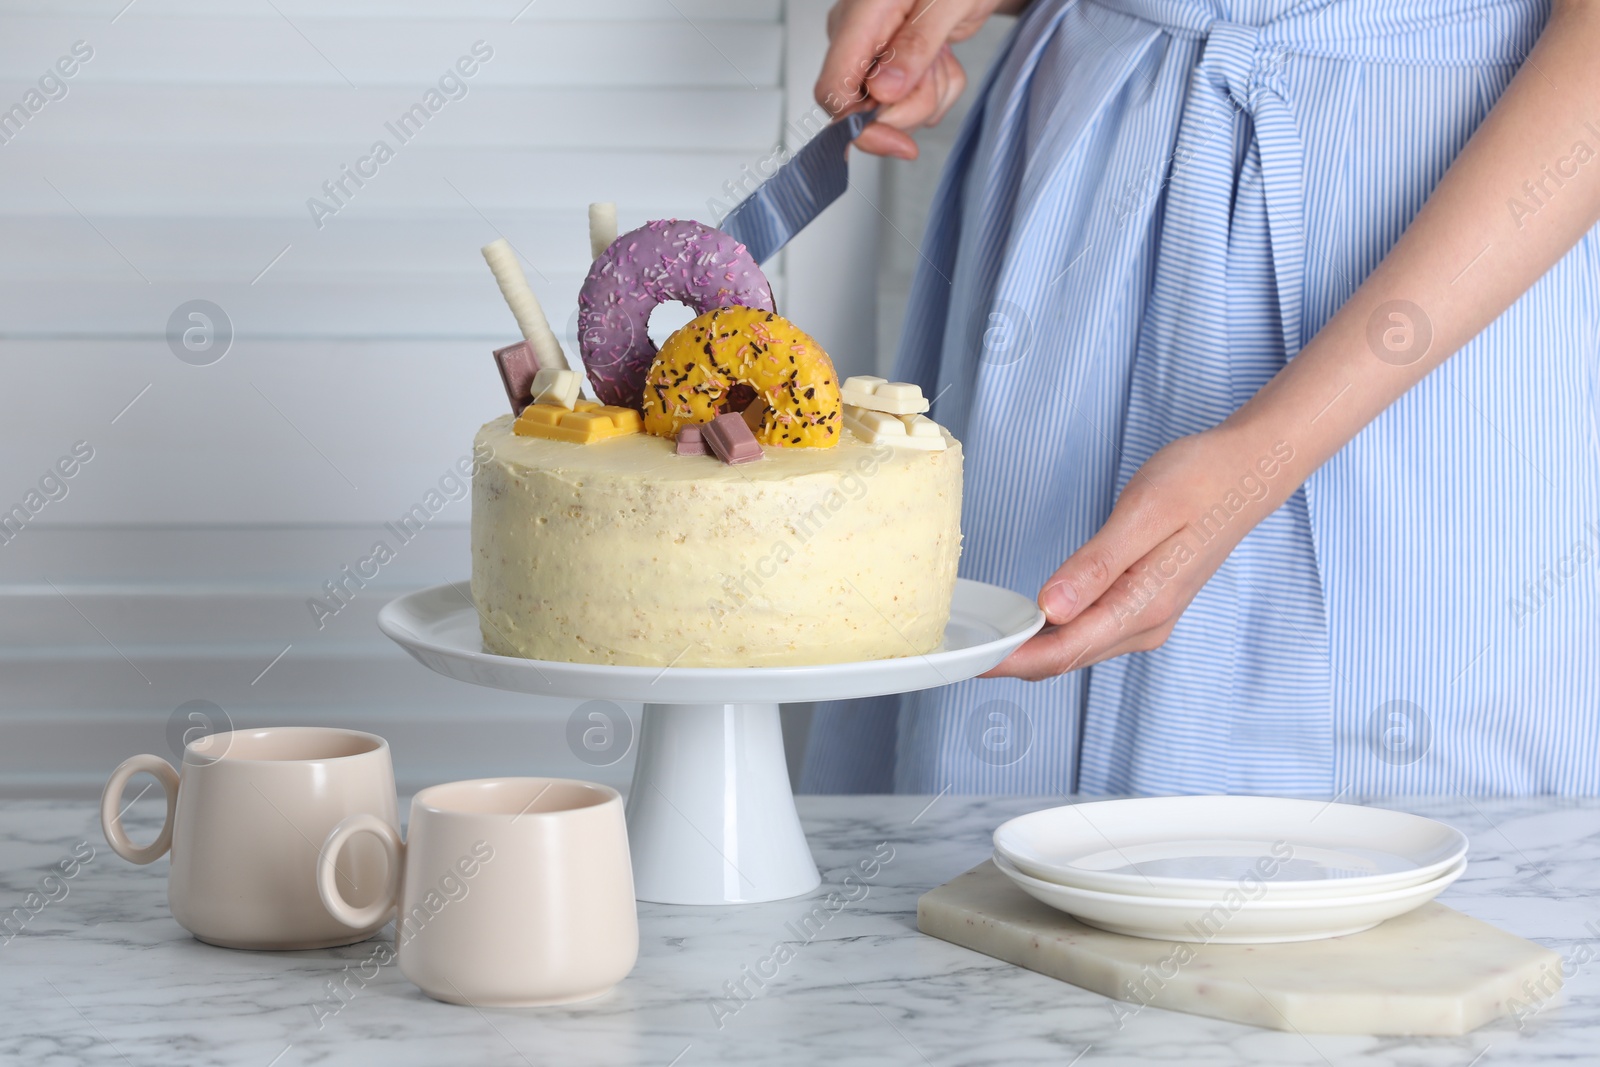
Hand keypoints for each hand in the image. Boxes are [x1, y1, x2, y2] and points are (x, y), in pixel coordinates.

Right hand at [814, 0, 1016, 159]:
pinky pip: (911, 102)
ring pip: (892, 111)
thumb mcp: (949, 2)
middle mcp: (855, 38)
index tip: (900, 142)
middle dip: (912, 104)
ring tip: (942, 53)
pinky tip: (940, 57)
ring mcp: (871, 53)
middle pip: (866, 110)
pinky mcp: (889, 65)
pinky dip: (935, 88)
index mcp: (858, 17)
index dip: (861, 128)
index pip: (833, 92)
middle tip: (938, 65)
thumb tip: (882, 91)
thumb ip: (916, 45)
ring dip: (929, 93)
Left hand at [984, 426, 1304, 680]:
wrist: (1248, 471)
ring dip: (1032, 652)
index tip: (969, 659)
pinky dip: (1055, 636)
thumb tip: (1051, 609)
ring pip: (1077, 651)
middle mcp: (1146, 624)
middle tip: (960, 652)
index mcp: (1144, 605)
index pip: (1064, 652)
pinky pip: (1090, 634)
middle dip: (1013, 661)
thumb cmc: (1199, 480)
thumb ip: (1098, 565)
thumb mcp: (1144, 512)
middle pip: (1066, 660)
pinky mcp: (1145, 606)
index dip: (1012, 660)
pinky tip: (1029, 623)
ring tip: (983, 641)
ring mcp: (1147, 620)